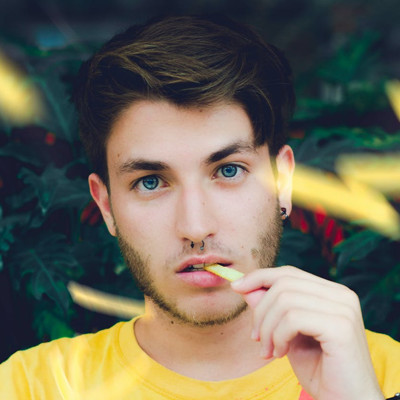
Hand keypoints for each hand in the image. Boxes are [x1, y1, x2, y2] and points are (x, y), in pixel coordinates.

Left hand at [231, 266, 383, 399]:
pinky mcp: (341, 326)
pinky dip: (278, 336)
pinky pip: (293, 319)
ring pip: (285, 300)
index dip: (260, 277)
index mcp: (331, 292)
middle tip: (255, 337)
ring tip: (267, 350)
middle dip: (260, 309)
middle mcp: (341, 295)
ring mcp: (344, 308)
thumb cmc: (319, 369)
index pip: (289, 273)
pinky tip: (279, 353)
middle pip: (284, 283)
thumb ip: (271, 308)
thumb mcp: (287, 333)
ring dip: (267, 328)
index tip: (236, 286)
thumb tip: (246, 287)